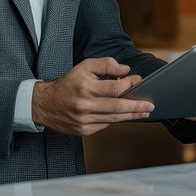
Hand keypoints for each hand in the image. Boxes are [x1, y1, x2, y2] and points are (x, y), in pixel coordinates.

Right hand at [32, 58, 154, 135]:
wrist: (45, 104)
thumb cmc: (68, 83)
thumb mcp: (84, 67)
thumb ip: (105, 64)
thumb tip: (125, 70)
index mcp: (85, 87)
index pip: (114, 88)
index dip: (129, 84)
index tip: (139, 80)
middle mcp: (84, 105)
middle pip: (118, 106)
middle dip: (137, 106)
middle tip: (150, 105)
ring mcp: (84, 120)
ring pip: (114, 118)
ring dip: (132, 115)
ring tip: (144, 111)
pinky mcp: (83, 130)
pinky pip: (105, 125)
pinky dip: (116, 119)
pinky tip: (124, 115)